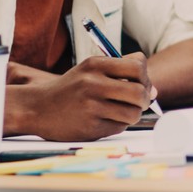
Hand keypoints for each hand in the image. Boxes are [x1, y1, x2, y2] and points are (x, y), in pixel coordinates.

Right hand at [5, 54, 156, 140]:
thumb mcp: (90, 71)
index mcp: (95, 64)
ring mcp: (91, 106)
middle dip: (145, 99)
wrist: (37, 108)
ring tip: (122, 111)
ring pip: (133, 113)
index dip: (145, 76)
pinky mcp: (89, 127)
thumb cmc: (70, 89)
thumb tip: (155, 91)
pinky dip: (118, 124)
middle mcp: (93, 83)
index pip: (138, 65)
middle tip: (138, 102)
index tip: (140, 83)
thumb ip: (122, 75)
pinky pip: (119, 127)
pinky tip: (106, 120)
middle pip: (140, 92)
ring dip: (133, 114)